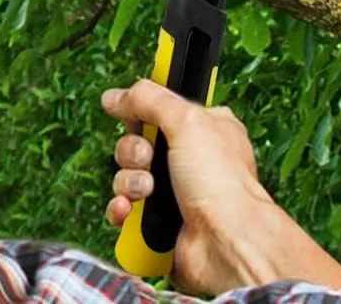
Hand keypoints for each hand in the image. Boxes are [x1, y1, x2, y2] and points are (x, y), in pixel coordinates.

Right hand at [103, 82, 340, 296]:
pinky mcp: (159, 224)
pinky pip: (125, 210)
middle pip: (137, 142)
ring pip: (128, 176)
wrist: (227, 244)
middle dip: (133, 151)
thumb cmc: (220, 182)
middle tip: (147, 159)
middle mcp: (188, 160)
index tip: (134, 116)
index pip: (159, 109)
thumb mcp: (187, 120)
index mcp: (204, 129)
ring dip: (128, 181)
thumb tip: (113, 97)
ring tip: (145, 191)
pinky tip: (127, 210)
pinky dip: (121, 209)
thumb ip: (148, 98)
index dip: (141, 112)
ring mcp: (174, 193)